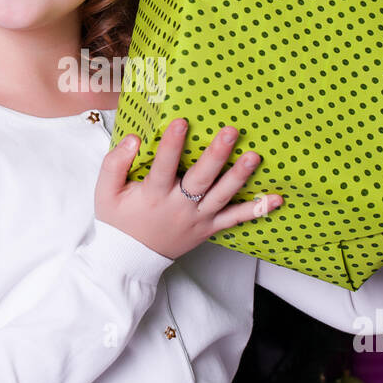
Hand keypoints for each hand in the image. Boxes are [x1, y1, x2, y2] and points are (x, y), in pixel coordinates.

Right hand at [95, 119, 283, 261]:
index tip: (181, 121)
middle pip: (201, 180)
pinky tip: (277, 199)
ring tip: (255, 156)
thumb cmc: (118, 221)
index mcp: (153, 195)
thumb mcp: (105, 193)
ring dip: (240, 176)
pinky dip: (257, 210)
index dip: (171, 145)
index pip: (163, 166)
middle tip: (230, 132)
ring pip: (222, 196)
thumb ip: (115, 164)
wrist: (129, 261)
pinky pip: (235, 220)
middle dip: (216, 155)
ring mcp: (197, 219)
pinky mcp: (209, 229)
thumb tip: (133, 140)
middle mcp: (178, 207)